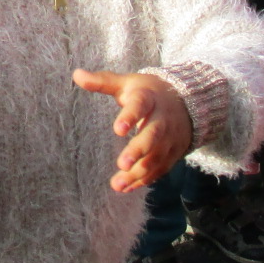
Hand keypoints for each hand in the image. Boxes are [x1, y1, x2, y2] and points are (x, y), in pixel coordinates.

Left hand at [72, 70, 192, 190]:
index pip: (140, 106)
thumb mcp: (127, 83)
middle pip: (152, 136)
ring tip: (117, 184)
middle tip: (121, 164)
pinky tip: (127, 188)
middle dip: (138, 150)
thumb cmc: (147, 93)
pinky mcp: (173, 153)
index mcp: (148, 99)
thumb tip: (76, 75)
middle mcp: (162, 120)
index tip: (117, 129)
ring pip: (156, 157)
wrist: (187, 102)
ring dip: (138, 172)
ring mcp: (169, 138)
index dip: (130, 117)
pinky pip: (160, 169)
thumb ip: (102, 81)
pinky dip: (145, 180)